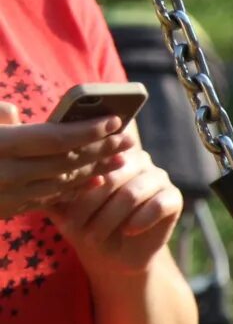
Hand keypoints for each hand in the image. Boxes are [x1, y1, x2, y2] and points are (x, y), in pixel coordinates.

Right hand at [0, 102, 129, 216]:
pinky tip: (96, 181)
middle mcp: (8, 173)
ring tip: (120, 160)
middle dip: (102, 150)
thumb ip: (0, 116)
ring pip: (63, 183)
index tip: (115, 121)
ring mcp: (9, 195)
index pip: (56, 139)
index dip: (89, 131)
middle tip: (128, 141)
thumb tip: (17, 113)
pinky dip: (75, 190)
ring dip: (95, 171)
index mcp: (1, 146)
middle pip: (67, 161)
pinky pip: (50, 199)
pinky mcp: (9, 209)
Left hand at [50, 143, 183, 275]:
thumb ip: (51, 187)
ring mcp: (157, 176)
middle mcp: (136, 158)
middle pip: (112, 174)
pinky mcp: (173, 197)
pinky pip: (158, 205)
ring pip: (132, 192)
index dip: (78, 186)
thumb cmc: (83, 224)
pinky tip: (128, 232)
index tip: (65, 211)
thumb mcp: (61, 205)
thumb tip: (33, 175)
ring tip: (94, 237)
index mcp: (108, 152)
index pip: (93, 157)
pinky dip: (139, 221)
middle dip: (90, 205)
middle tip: (75, 227)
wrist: (110, 256)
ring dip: (109, 219)